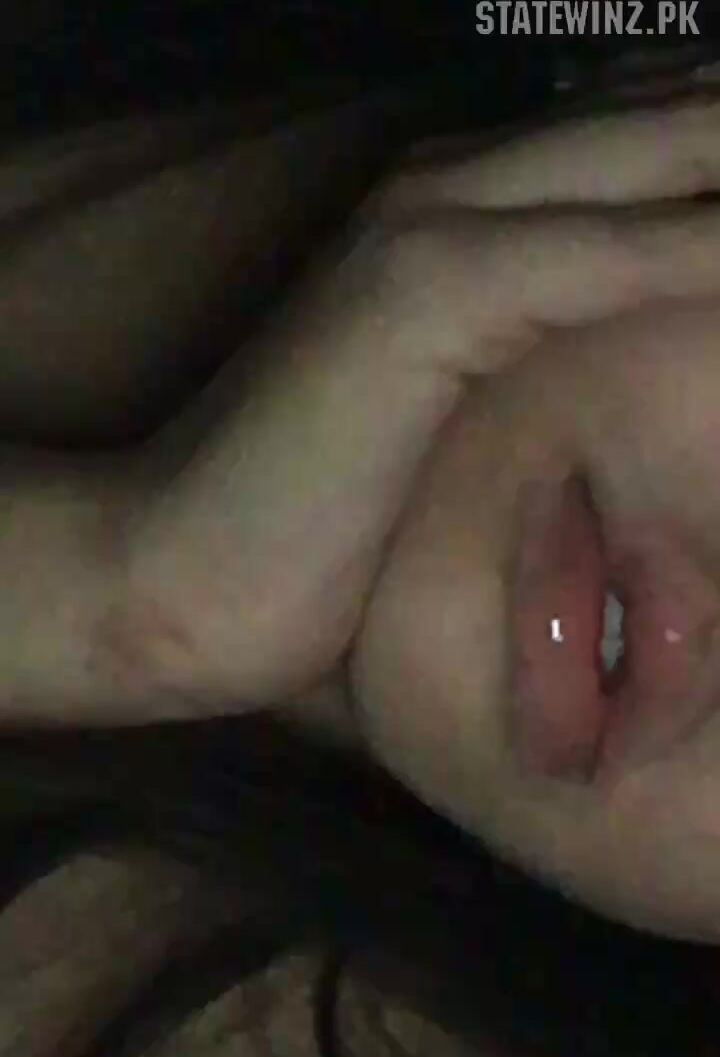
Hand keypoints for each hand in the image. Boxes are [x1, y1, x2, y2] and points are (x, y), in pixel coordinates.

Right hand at [15, 97, 719, 723]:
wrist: (186, 569)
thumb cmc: (318, 525)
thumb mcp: (462, 427)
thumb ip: (543, 367)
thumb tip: (638, 385)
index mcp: (469, 213)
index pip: (653, 149)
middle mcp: (457, 188)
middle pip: (677, 128)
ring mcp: (437, 225)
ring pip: (661, 167)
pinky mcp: (425, 290)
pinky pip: (610, 255)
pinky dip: (703, 255)